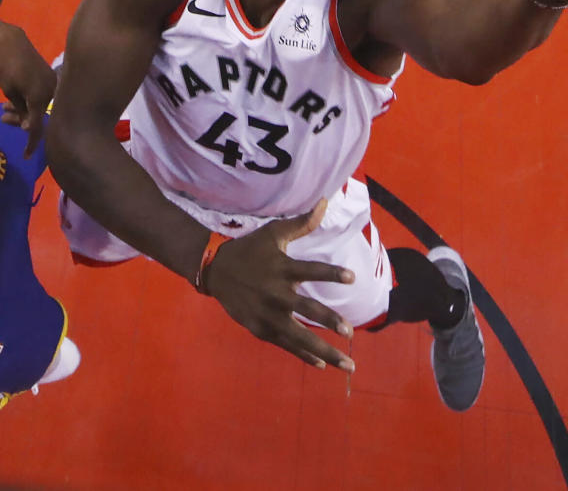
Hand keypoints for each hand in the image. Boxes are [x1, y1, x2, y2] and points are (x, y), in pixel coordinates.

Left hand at [0, 25, 56, 156]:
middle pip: (38, 116)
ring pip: (39, 105)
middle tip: (3, 119)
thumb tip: (29, 128)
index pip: (36, 126)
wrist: (11, 41)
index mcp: (40, 96)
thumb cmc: (5, 67)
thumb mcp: (10, 91)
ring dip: (22, 110)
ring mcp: (52, 83)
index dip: (31, 142)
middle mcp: (51, 91)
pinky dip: (28, 100)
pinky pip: (40, 95)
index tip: (26, 155)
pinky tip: (14, 100)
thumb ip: (22, 111)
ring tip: (4, 108)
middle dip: (21, 120)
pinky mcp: (49, 77)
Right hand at [204, 200, 355, 370]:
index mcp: (282, 268)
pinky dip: (304, 355)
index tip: (352, 278)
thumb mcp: (273, 234)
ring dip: (324, 351)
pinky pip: (287, 345)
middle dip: (329, 321)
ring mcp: (268, 315)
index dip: (331, 274)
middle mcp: (276, 293)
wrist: (215, 271)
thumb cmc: (250, 250)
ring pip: (300, 337)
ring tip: (347, 364)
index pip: (310, 270)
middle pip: (306, 310)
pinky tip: (322, 364)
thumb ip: (301, 223)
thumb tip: (325, 202)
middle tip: (349, 332)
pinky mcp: (261, 329)